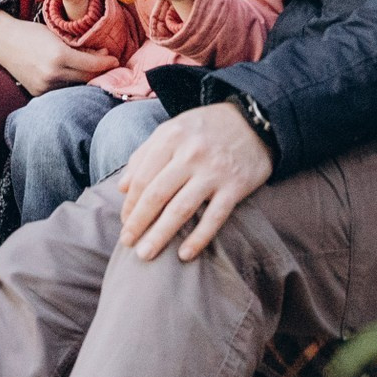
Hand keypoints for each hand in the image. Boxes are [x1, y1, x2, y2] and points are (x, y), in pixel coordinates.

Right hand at [0, 9, 118, 95]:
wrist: (2, 42)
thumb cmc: (31, 33)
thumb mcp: (57, 35)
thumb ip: (80, 47)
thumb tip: (104, 55)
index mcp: (59, 56)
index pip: (93, 65)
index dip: (107, 63)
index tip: (115, 60)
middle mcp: (52, 74)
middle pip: (87, 79)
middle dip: (100, 72)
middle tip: (107, 64)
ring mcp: (44, 87)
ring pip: (76, 87)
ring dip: (85, 79)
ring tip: (90, 68)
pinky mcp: (38, 93)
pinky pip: (62, 91)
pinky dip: (70, 84)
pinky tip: (73, 76)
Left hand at [118, 103, 272, 261]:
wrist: (254, 121)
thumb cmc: (206, 129)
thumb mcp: (172, 130)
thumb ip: (144, 155)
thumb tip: (121, 188)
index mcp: (171, 137)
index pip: (143, 177)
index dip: (130, 204)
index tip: (125, 222)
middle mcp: (190, 154)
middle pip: (157, 195)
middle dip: (138, 222)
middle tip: (127, 243)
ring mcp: (213, 171)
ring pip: (181, 209)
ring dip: (160, 235)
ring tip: (146, 254)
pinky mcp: (235, 186)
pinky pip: (214, 217)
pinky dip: (198, 238)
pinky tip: (184, 255)